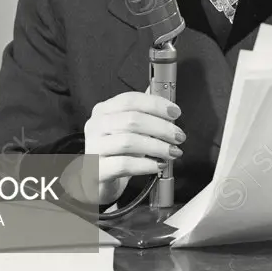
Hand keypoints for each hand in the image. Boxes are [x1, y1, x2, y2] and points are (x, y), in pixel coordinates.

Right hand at [62, 91, 184, 206]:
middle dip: (161, 127)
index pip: (130, 100)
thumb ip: (143, 110)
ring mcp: (93, 148)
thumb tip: (162, 89)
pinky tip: (158, 165)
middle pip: (132, 120)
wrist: (97, 181)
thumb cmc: (116, 152)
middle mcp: (95, 126)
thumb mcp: (128, 128)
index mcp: (103, 110)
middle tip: (178, 136)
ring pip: (128, 142)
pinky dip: (146, 164)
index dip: (156, 104)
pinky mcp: (96, 171)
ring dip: (157, 146)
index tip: (175, 112)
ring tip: (172, 152)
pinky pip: (124, 165)